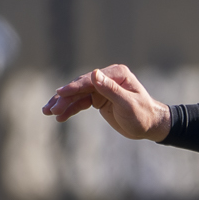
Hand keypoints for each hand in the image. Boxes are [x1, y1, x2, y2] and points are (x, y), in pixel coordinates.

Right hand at [42, 64, 171, 140]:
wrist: (150, 126)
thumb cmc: (143, 115)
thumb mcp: (128, 104)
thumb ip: (111, 90)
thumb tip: (94, 73)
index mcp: (116, 74)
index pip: (90, 80)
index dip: (74, 87)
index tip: (60, 93)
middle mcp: (106, 78)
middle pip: (80, 86)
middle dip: (64, 98)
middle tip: (50, 109)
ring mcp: (101, 88)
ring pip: (77, 95)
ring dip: (63, 104)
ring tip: (48, 112)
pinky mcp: (98, 99)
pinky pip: (81, 103)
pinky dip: (70, 109)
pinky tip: (59, 116)